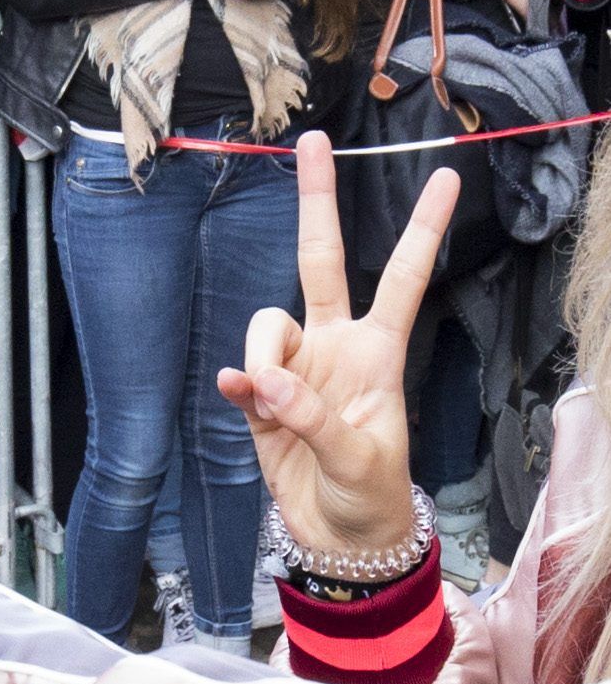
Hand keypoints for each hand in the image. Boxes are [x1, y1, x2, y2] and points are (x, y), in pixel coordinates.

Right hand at [216, 130, 459, 553]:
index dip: (421, 230)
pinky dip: (238, 386)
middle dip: (316, 201)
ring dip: (261, 354)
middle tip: (311, 144)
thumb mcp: (359, 459)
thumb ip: (312, 416)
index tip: (445, 175)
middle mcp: (335, 347)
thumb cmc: (372, 496)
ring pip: (266, 325)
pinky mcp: (259, 403)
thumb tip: (261, 380)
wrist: (340, 539)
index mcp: (379, 352)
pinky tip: (242, 399)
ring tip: (268, 400)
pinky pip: (240, 376)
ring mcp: (295, 371)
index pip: (402, 278)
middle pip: (320, 261)